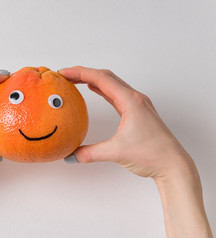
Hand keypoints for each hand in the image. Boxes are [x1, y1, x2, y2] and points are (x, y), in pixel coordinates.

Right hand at [59, 66, 213, 237]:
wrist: (173, 164)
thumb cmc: (152, 154)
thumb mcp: (116, 152)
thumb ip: (90, 153)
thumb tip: (70, 155)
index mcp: (130, 101)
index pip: (101, 79)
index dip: (80, 73)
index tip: (64, 73)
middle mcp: (135, 99)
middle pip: (106, 76)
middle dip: (84, 73)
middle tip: (66, 75)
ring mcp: (137, 104)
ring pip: (112, 84)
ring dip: (93, 79)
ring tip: (76, 80)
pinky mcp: (137, 112)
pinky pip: (116, 94)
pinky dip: (102, 89)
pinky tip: (94, 90)